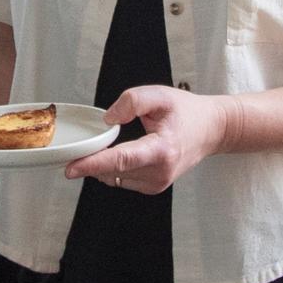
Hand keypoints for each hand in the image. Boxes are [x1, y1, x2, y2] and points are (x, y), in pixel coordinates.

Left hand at [65, 84, 229, 192]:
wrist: (211, 130)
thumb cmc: (186, 112)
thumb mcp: (160, 95)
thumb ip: (133, 101)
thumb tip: (108, 120)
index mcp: (162, 150)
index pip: (122, 160)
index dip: (93, 164)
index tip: (71, 168)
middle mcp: (160, 172)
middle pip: (113, 170)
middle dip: (93, 159)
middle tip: (83, 145)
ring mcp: (157, 183)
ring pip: (115, 177)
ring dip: (104, 163)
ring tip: (116, 142)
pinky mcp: (154, 187)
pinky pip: (122, 179)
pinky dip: (115, 167)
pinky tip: (124, 152)